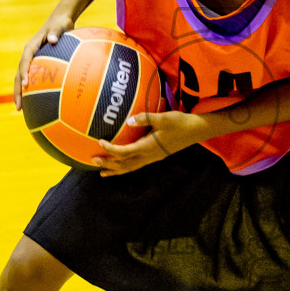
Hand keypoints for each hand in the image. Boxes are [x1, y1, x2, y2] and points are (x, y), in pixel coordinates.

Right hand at [14, 15, 75, 108]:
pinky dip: (31, 90)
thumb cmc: (60, 24)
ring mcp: (31, 61)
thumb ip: (55, 32)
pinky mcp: (37, 65)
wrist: (59, 21)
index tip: (26, 84)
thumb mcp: (59, 26)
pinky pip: (32, 79)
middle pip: (19, 75)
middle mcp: (28, 55)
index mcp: (31, 47)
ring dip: (20, 93)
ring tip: (21, 109)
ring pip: (23, 79)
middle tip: (18, 106)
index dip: (24, 73)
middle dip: (17, 91)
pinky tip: (36, 103)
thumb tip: (53, 39)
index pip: (25, 61)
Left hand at [94, 111, 210, 176]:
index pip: (124, 152)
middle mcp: (149, 156)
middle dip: (109, 164)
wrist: (196, 130)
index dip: (110, 149)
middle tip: (93, 161)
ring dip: (116, 170)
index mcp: (148, 147)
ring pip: (130, 167)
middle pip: (124, 164)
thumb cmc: (180, 122)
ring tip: (103, 172)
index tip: (99, 142)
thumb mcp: (163, 117)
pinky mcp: (156, 156)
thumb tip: (128, 120)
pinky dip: (126, 167)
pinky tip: (122, 166)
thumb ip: (145, 118)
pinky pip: (136, 165)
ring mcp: (152, 158)